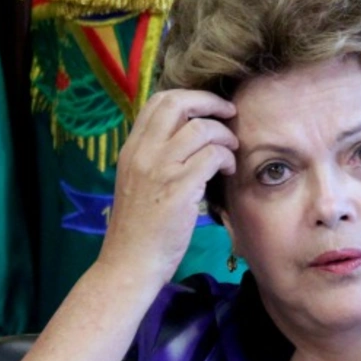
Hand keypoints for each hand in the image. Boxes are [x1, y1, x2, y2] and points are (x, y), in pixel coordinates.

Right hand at [97, 89, 237, 287]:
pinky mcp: (178, 189)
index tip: (208, 110)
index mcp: (131, 149)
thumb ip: (155, 159)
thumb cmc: (137, 230)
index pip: (158, 102)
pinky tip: (229, 172)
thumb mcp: (137, 184)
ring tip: (231, 151)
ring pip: (201, 128)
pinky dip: (228, 158)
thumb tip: (187, 138)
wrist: (128, 263)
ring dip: (224, 135)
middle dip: (210, 102)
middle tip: (229, 114)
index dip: (189, 97)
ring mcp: (159, 170)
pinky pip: (212, 156)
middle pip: (177, 103)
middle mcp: (142, 153)